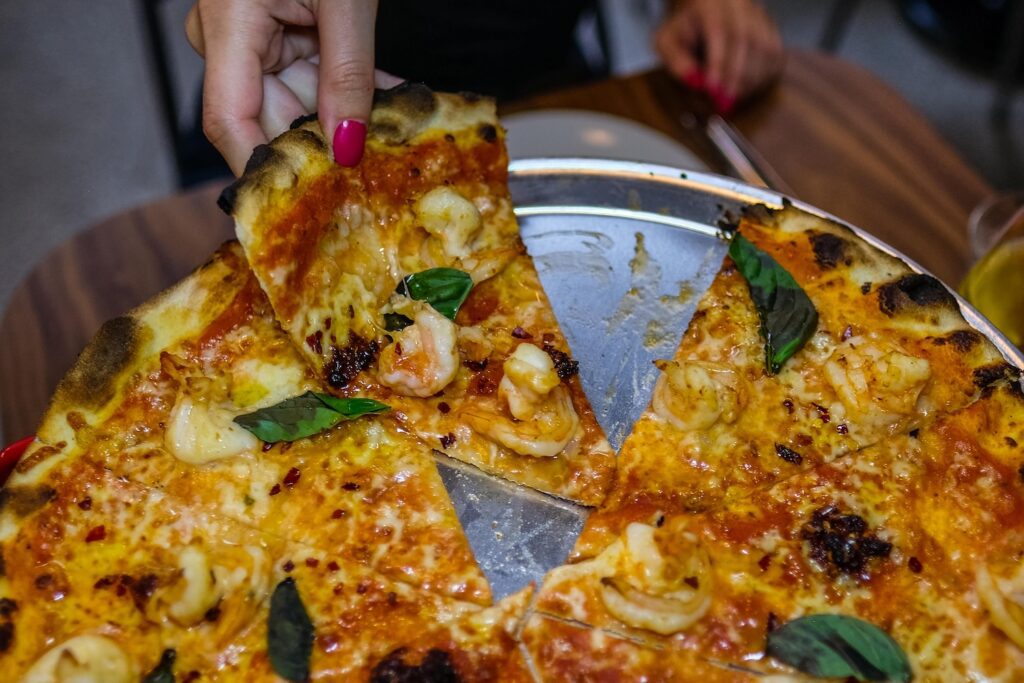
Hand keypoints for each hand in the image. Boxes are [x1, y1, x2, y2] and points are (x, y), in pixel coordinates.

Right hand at [185, 0, 399, 174]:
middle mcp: (226, 37)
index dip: (265, 172)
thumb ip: (348, 74)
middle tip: (377, 172)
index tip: (306, 210)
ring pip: (295, 105)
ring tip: (395, 131)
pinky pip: (307, 80)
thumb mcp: (347, 1)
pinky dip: (346, 92)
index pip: (230, 123)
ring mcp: (247, 38)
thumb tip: (346, 148)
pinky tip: (389, 106)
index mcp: (229, 23)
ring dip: (346, 119)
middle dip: (324, 148)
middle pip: (268, 121)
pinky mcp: (272, 35)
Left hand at [654, 0, 783, 113]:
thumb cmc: (683, 28)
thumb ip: (675, 61)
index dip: (719, 62)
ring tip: (735, 96)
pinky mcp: (770, 27)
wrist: (700, 11)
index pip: (719, 30)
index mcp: (710, 3)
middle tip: (725, 100)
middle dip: (736, 75)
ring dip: (752, 78)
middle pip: (746, 39)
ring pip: (765, 46)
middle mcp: (739, 4)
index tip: (712, 89)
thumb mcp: (666, 42)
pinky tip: (749, 87)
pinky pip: (776, 52)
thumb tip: (695, 81)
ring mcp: (758, 14)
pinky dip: (765, 75)